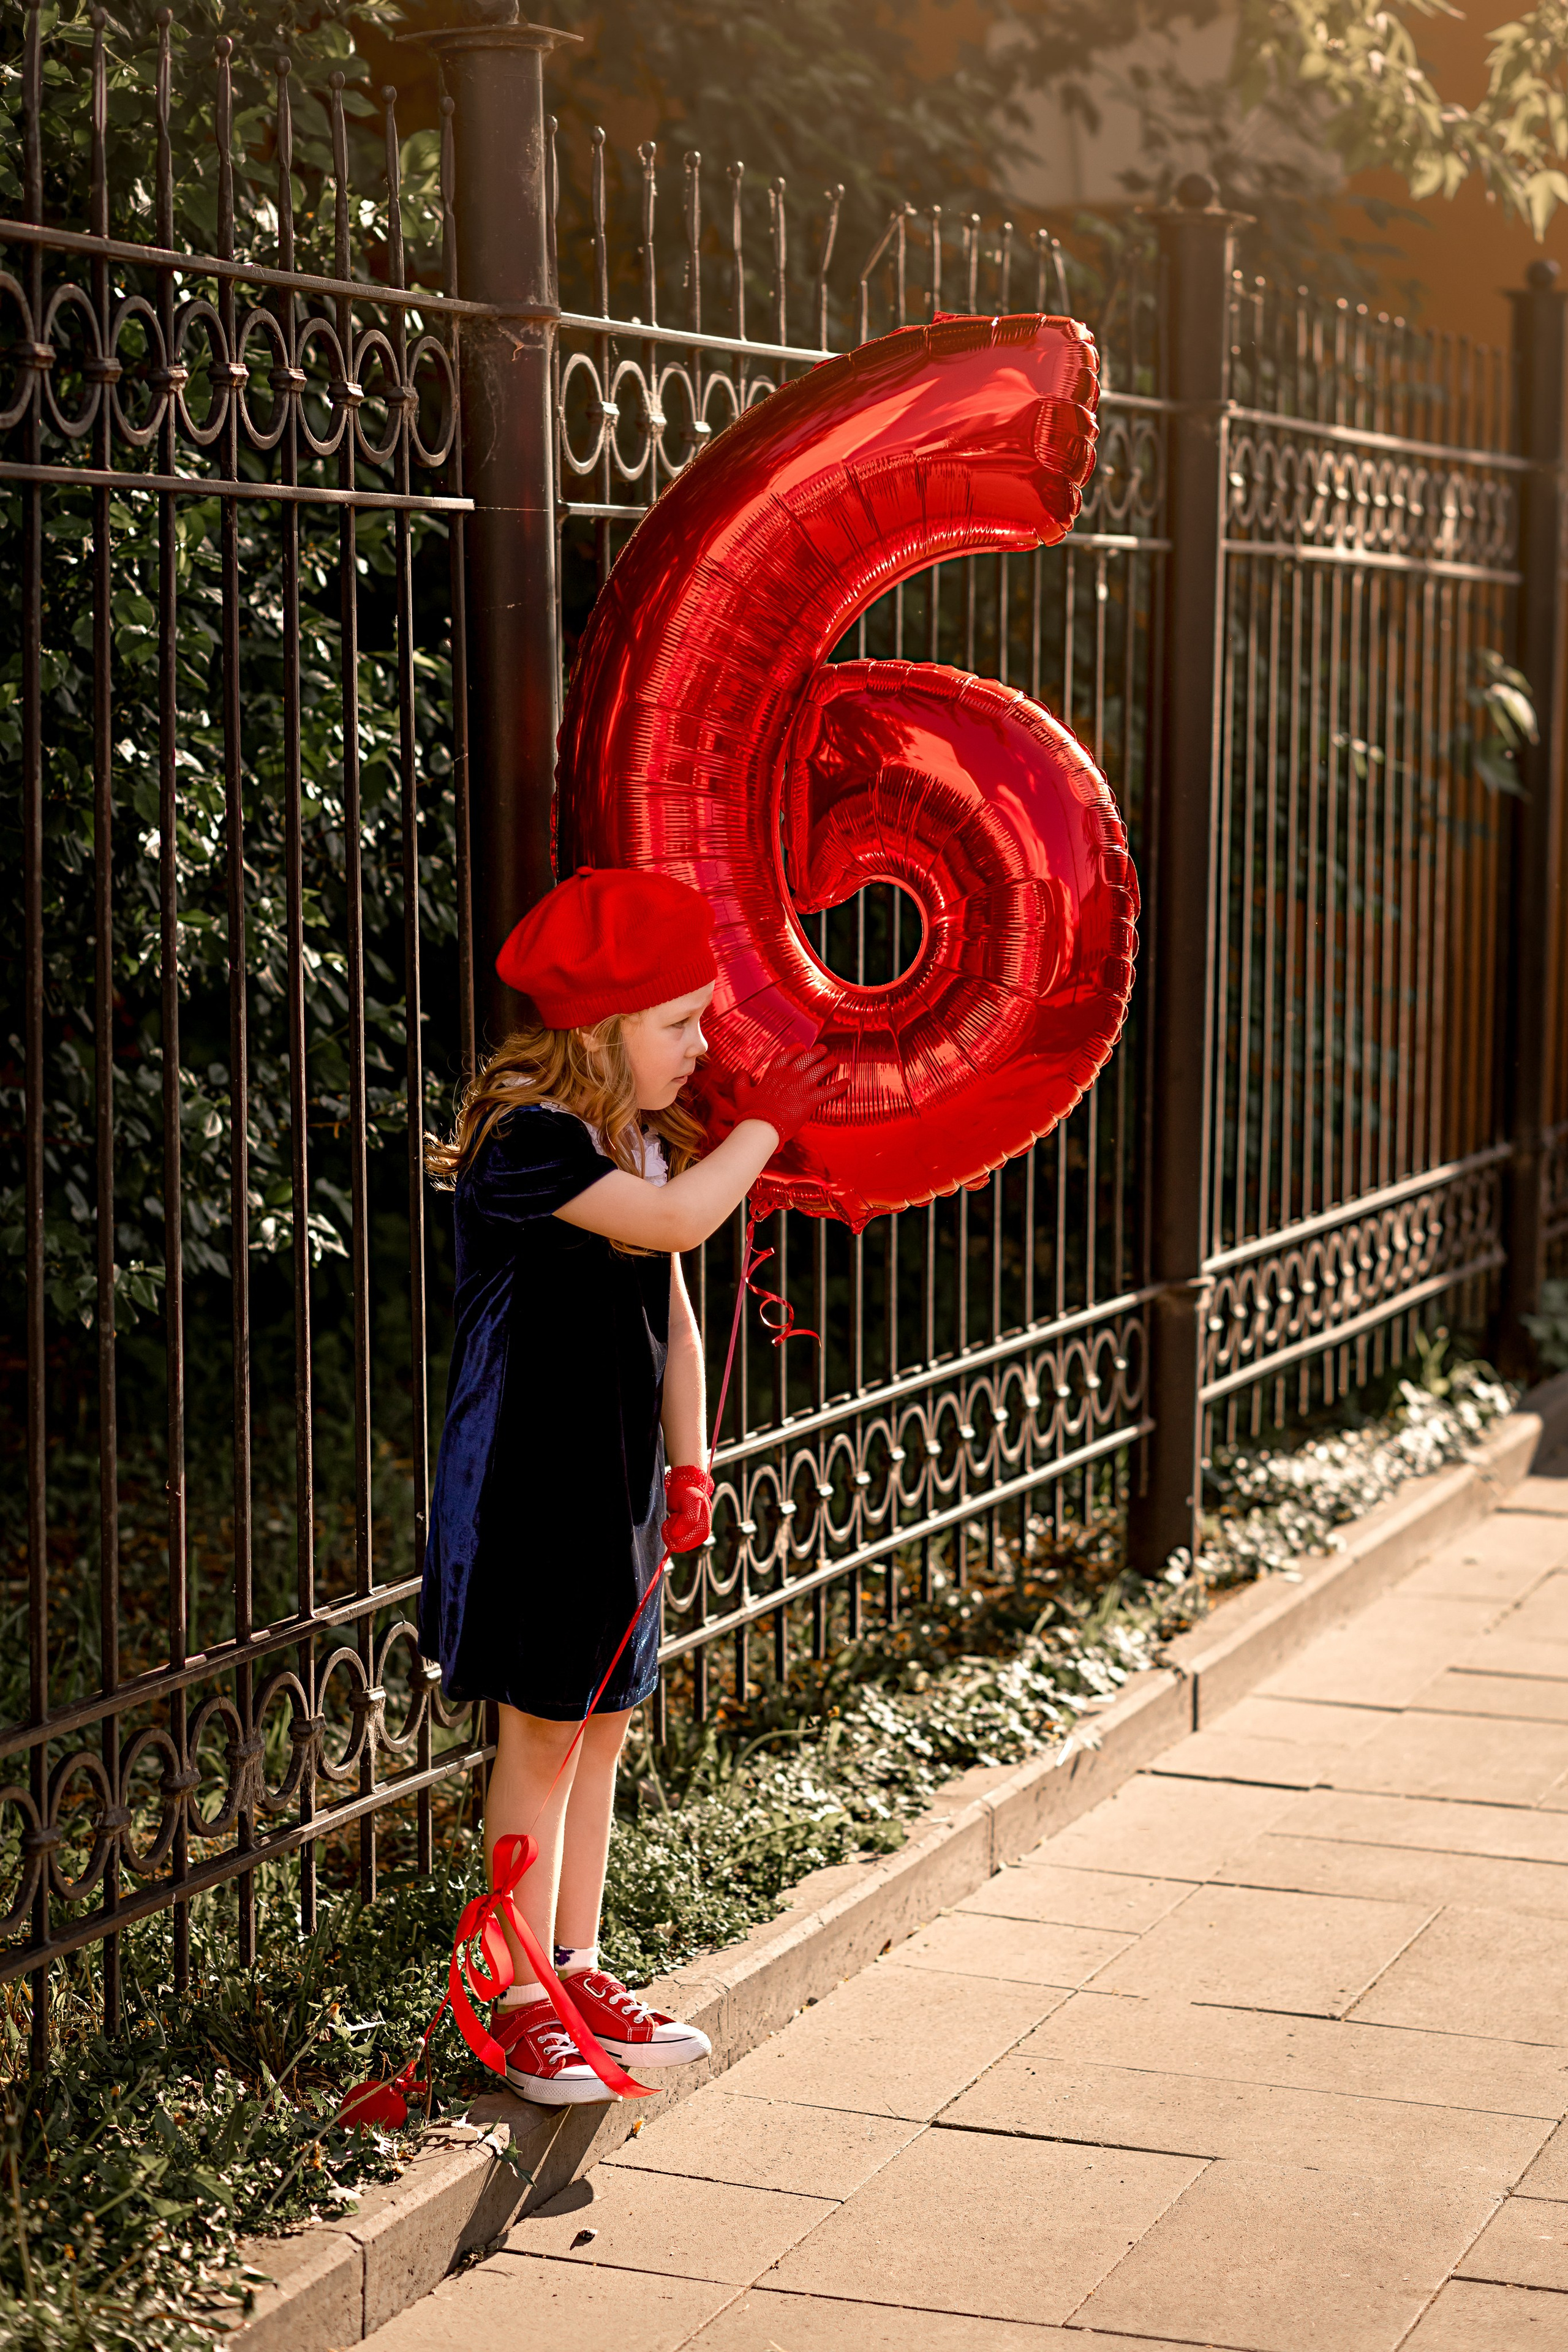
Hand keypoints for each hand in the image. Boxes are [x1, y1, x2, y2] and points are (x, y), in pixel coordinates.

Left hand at [661, 1463, 713, 1553]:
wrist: (685, 1486)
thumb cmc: (687, 1492)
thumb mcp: (690, 1502)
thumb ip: (687, 1519)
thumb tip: (677, 1535)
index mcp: (703, 1529)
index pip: (682, 1542)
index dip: (673, 1531)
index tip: (674, 1517)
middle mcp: (701, 1535)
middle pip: (678, 1546)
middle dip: (671, 1532)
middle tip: (673, 1516)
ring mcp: (694, 1536)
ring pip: (675, 1545)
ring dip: (670, 1532)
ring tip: (674, 1518)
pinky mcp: (688, 1536)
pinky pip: (674, 1542)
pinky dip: (670, 1533)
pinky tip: (673, 1522)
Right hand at [728, 1044, 847, 1142]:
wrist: (761, 1127)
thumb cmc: (751, 1113)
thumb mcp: (741, 1094)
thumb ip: (741, 1081)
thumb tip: (740, 1072)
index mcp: (774, 1073)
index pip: (788, 1055)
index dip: (796, 1050)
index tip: (802, 1048)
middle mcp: (789, 1076)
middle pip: (807, 1058)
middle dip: (817, 1052)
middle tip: (823, 1050)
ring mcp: (801, 1086)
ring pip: (819, 1070)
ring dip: (829, 1064)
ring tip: (835, 1061)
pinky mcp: (810, 1100)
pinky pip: (829, 1090)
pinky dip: (839, 1086)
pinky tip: (847, 1081)